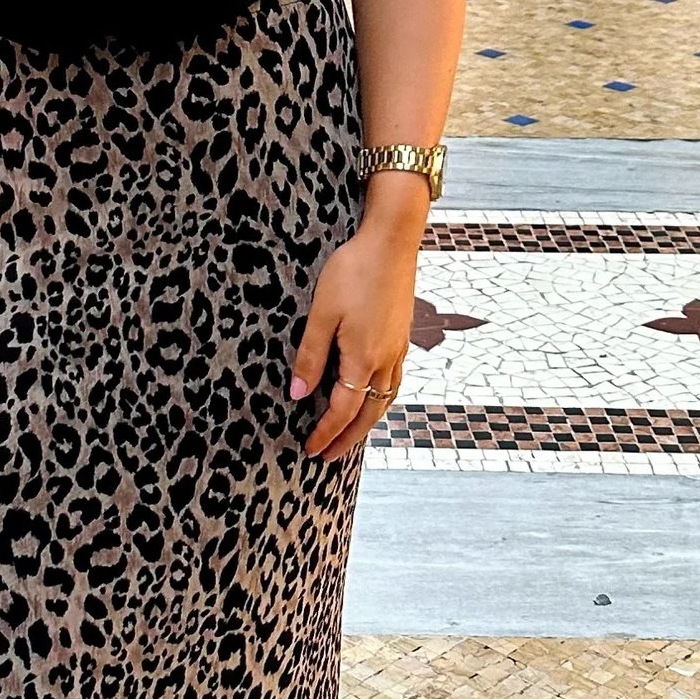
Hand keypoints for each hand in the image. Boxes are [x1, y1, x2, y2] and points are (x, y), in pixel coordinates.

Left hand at [289, 210, 423, 458]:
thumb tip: (297, 394)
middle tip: (328, 457)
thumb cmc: (353, 271)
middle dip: (346, 439)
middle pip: (367, 415)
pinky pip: (393, 382)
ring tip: (349, 436)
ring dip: (366, 423)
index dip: (325, 433)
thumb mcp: (321, 313)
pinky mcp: (402, 336)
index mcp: (362, 358)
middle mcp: (385, 360)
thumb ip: (310, 356)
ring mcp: (398, 349)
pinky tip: (371, 397)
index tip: (310, 449)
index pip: (342, 410)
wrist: (392, 241)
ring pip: (384, 401)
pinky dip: (380, 401)